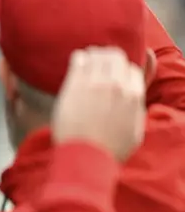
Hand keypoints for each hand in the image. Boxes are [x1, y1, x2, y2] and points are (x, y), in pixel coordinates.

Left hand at [52, 47, 145, 161]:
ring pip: (97, 55)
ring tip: (88, 58)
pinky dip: (79, 58)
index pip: (132, 68)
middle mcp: (116, 86)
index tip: (115, 72)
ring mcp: (94, 84)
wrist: (86, 157)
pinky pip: (78, 60)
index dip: (123, 70)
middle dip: (109, 57)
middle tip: (100, 59)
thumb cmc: (110, 149)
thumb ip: (137, 107)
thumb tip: (136, 91)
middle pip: (116, 57)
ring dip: (94, 54)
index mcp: (134, 95)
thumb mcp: (136, 130)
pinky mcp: (74, 87)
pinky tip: (77, 60)